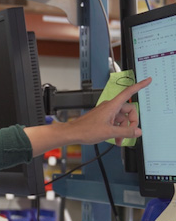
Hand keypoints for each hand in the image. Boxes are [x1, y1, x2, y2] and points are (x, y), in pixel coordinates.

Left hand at [23, 77, 150, 154]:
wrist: (72, 133)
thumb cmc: (85, 130)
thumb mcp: (109, 132)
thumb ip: (125, 132)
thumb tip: (137, 131)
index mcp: (112, 106)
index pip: (129, 92)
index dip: (139, 86)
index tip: (148, 80)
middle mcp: (110, 107)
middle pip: (128, 110)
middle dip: (131, 123)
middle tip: (129, 134)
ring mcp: (106, 113)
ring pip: (121, 118)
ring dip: (123, 130)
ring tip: (119, 140)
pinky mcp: (103, 118)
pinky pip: (115, 122)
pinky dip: (117, 130)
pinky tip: (115, 139)